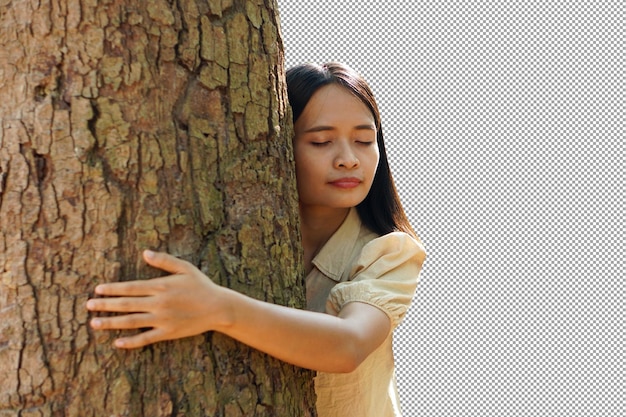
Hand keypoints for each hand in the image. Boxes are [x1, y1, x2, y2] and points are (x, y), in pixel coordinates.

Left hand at [86, 250, 224, 348]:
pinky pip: (146, 338)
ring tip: (94, 323)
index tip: (98, 290)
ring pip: (131, 321)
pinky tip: (117, 343)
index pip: (130, 288)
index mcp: (161, 286)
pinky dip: (131, 342)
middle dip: (105, 305)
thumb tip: (145, 253)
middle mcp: (158, 303)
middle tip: (88, 306)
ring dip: (111, 323)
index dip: (113, 289)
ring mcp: (162, 319)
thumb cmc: (201, 286)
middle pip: (126, 304)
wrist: (218, 308)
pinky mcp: (168, 332)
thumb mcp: (185, 268)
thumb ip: (164, 261)